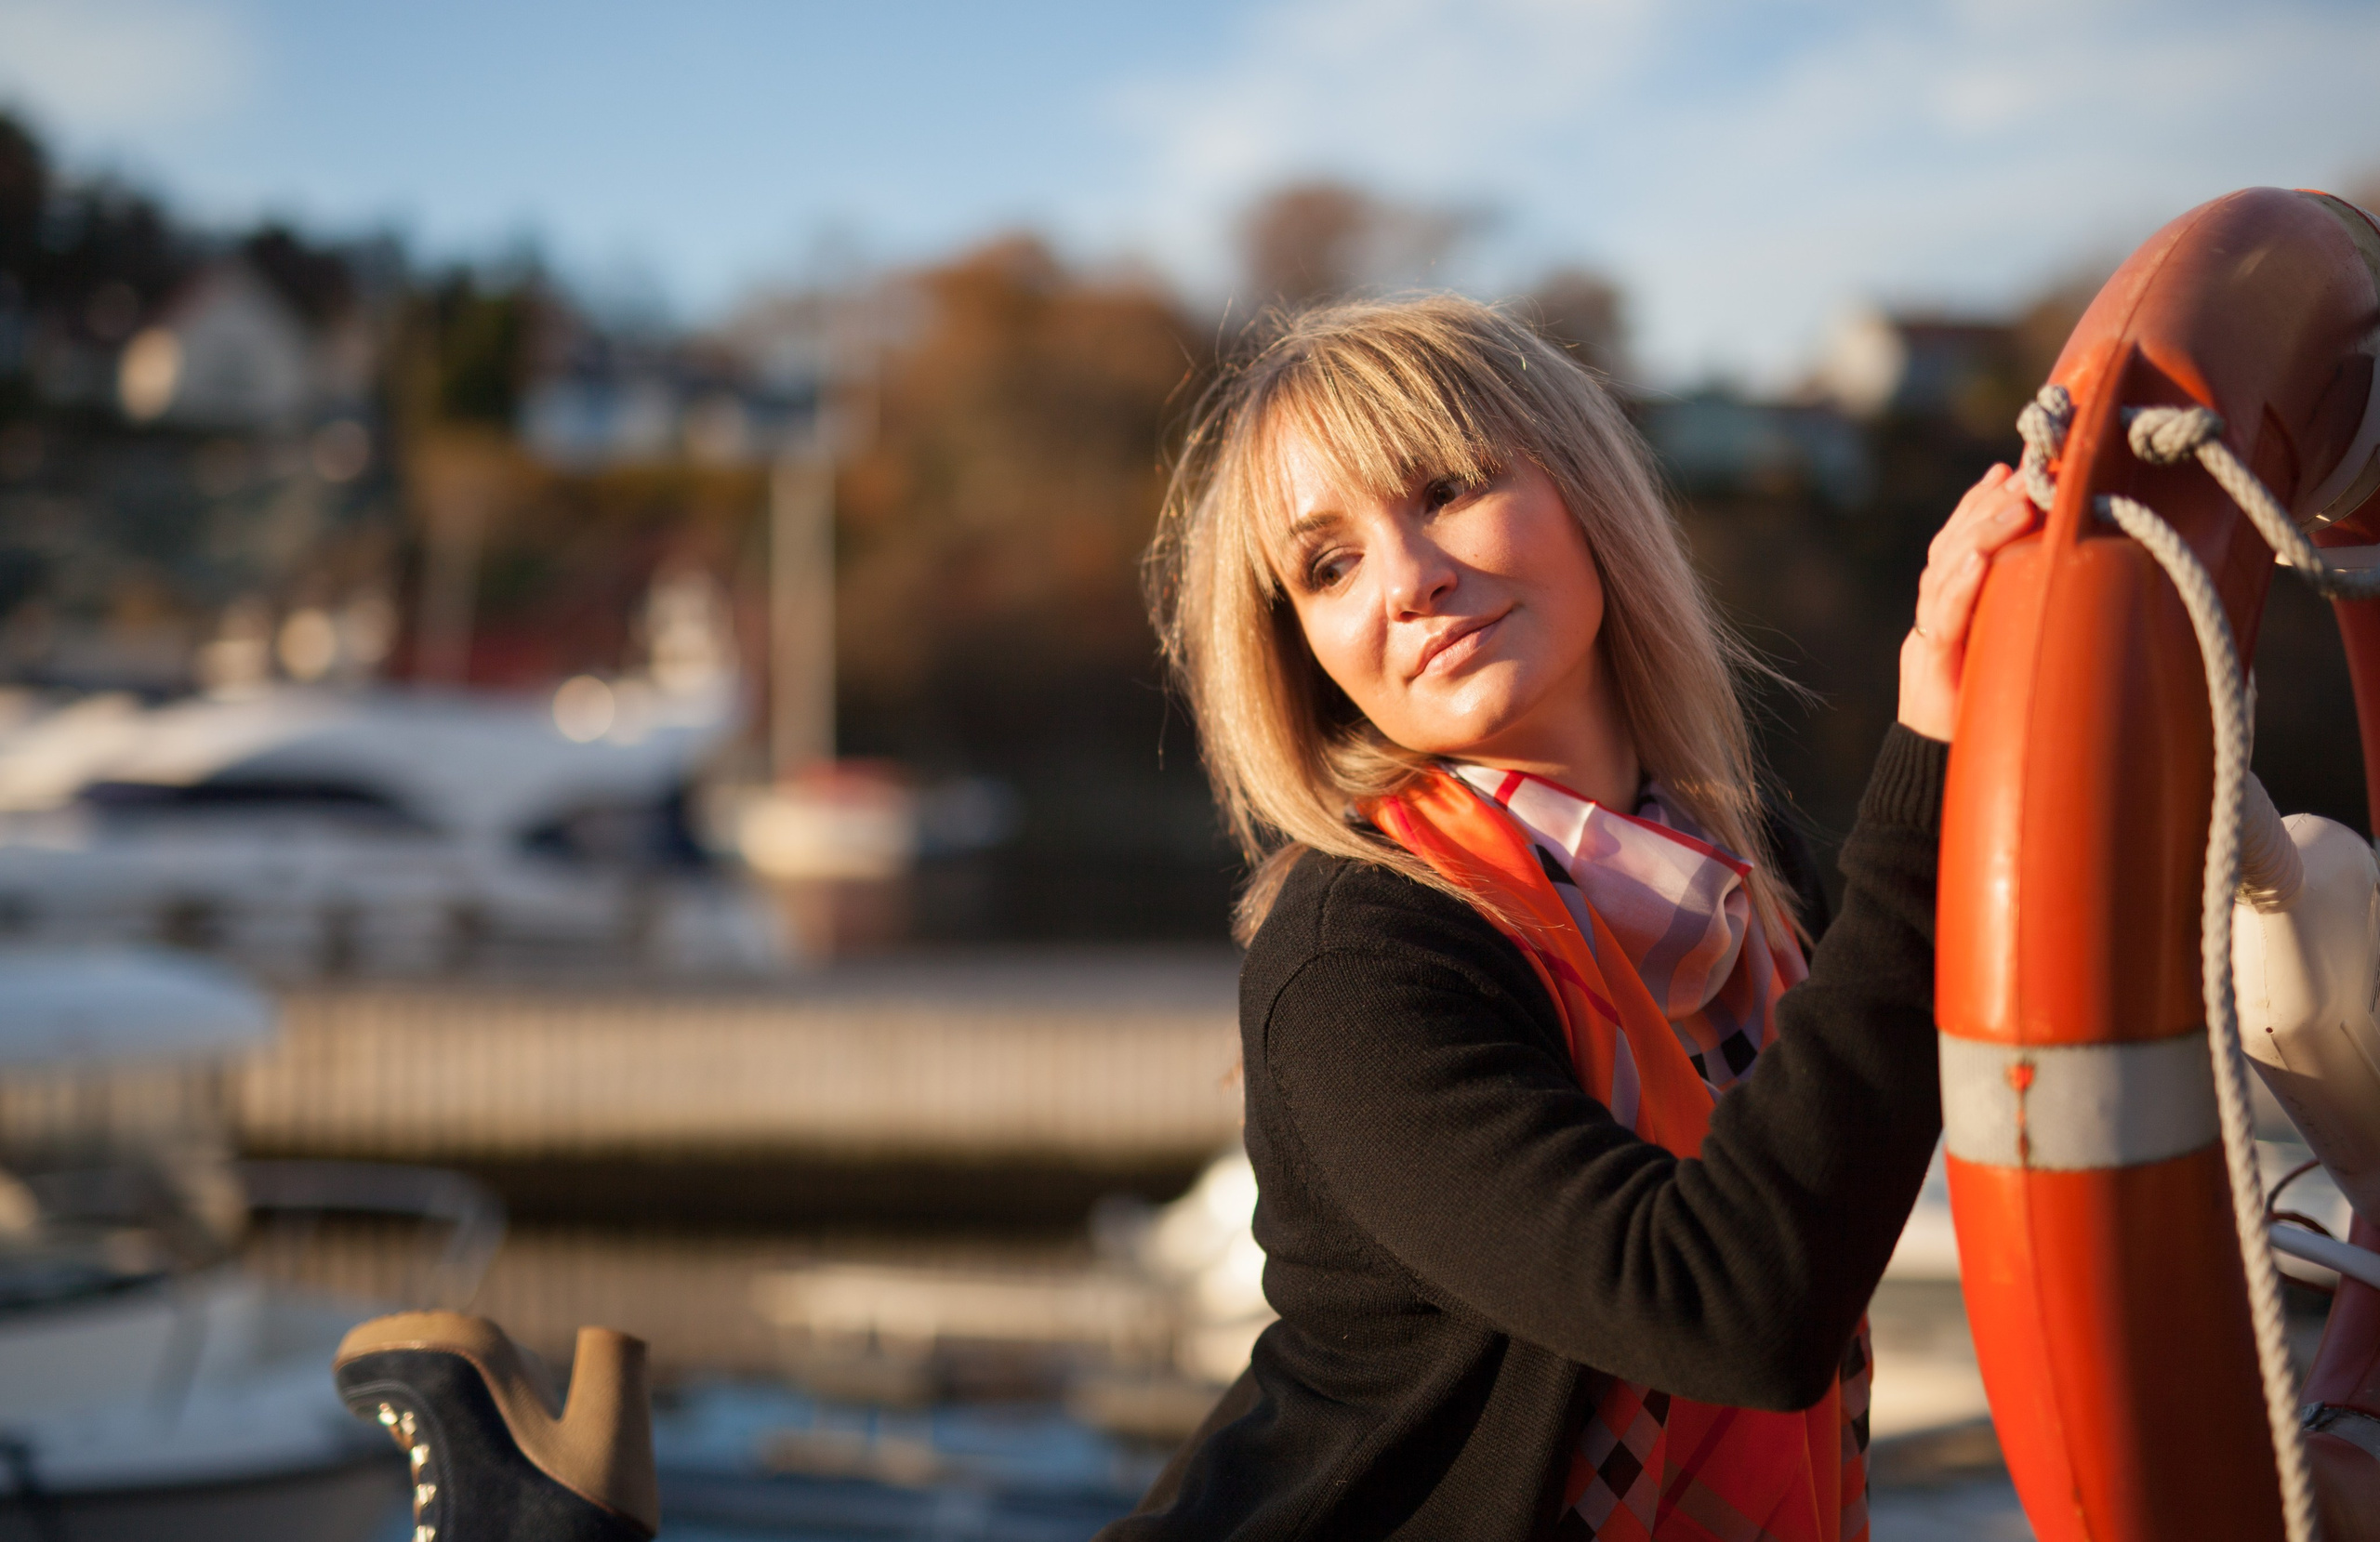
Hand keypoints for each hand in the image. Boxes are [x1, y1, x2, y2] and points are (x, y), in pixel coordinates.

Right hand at [1899, 463, 2038, 741]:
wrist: (1935, 778)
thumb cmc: (1983, 723)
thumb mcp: (2004, 660)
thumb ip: (2015, 620)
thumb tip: (2054, 578)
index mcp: (1947, 615)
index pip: (1956, 545)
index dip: (1977, 505)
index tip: (2007, 469)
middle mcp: (1932, 621)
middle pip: (1949, 549)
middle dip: (1983, 505)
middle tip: (2021, 472)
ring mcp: (1927, 643)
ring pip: (1943, 572)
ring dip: (1979, 531)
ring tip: (2015, 499)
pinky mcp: (1931, 669)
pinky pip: (1942, 619)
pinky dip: (1960, 585)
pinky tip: (1981, 556)